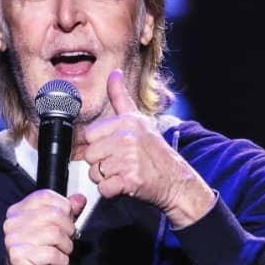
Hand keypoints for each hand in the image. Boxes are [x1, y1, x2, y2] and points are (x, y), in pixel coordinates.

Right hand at [2, 189, 86, 264]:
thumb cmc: (35, 260)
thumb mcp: (51, 232)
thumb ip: (64, 214)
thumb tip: (79, 199)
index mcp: (17, 212)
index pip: (46, 196)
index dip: (64, 209)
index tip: (67, 223)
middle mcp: (12, 223)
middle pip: (54, 215)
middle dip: (68, 231)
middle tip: (67, 244)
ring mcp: (13, 239)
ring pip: (55, 234)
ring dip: (66, 248)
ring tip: (63, 256)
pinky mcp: (18, 255)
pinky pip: (51, 253)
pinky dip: (61, 261)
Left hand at [83, 70, 214, 228]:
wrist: (175, 179)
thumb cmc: (154, 152)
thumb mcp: (139, 119)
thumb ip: (120, 97)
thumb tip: (114, 73)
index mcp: (127, 122)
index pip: (90, 135)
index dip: (98, 145)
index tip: (113, 148)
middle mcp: (127, 138)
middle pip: (90, 155)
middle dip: (100, 163)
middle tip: (119, 163)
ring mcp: (129, 159)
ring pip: (95, 173)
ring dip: (106, 178)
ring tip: (123, 172)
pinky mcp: (130, 179)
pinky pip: (104, 188)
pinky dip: (111, 191)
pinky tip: (125, 184)